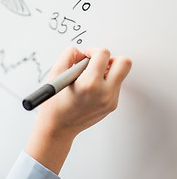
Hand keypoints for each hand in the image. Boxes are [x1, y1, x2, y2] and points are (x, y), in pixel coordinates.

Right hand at [25, 47, 131, 173]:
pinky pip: (115, 86)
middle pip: (124, 63)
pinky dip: (105, 83)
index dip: (93, 50)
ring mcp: (110, 101)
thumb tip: (80, 52)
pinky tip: (90, 89)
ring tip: (89, 78)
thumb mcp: (55, 75)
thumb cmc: (54, 104)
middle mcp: (104, 93)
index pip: (104, 54)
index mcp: (89, 84)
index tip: (86, 54)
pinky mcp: (111, 106)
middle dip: (110, 58)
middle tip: (96, 63)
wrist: (58, 128)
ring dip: (106, 71)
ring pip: (120, 74)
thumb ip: (68, 56)